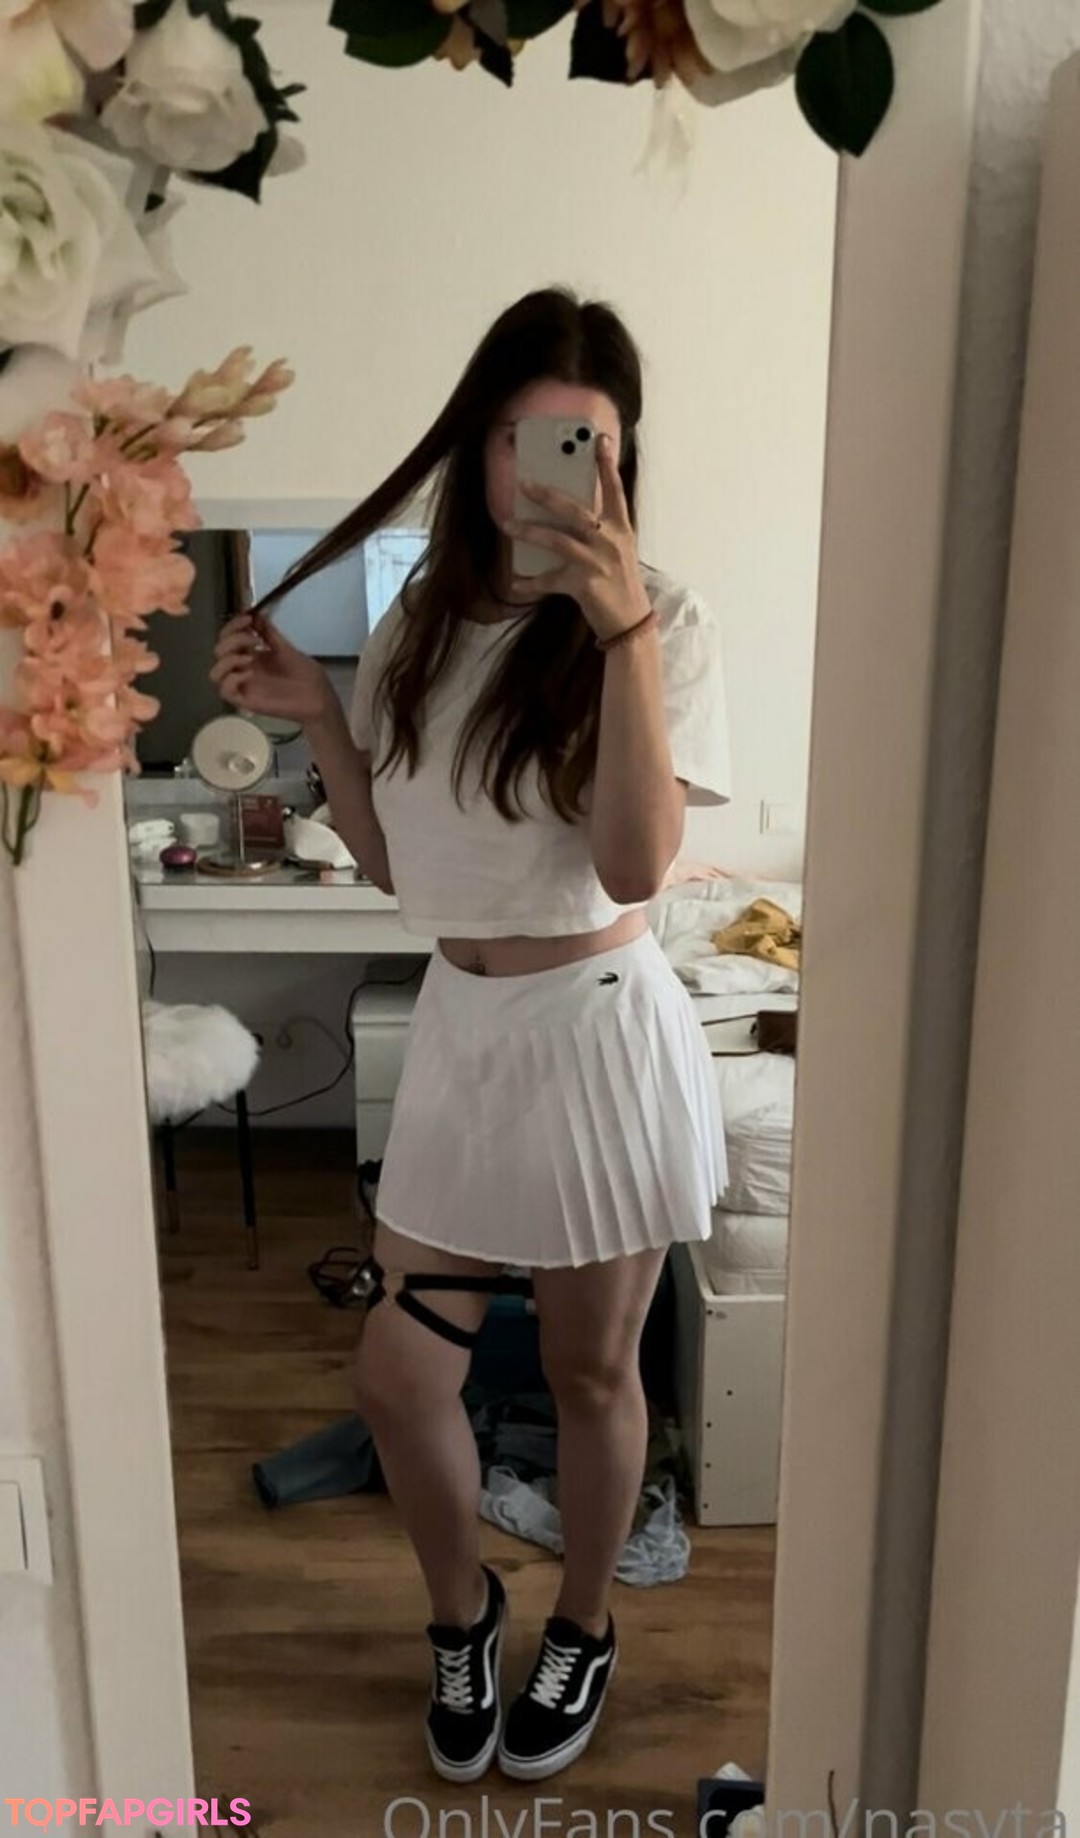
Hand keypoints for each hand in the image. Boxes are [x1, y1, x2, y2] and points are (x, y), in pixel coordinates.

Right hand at [210, 611, 334, 727]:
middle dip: (232, 639)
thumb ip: (269, 633)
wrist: (319, 697)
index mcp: (251, 655)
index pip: (227, 638)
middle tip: (254, 640)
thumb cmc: (305, 675)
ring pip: (214, 674)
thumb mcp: (286, 648)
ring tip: (249, 657)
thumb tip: (256, 614)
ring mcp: (244, 686)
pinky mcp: (247, 701)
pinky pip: (225, 691)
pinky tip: (249, 674)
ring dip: (227, 660)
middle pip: (218, 652)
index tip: (248, 618)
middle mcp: (243, 669)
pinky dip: (232, 679)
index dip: (232, 625)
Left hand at [503, 431, 652, 642]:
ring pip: (557, 540)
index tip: (598, 439)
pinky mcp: (584, 585)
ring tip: (507, 524)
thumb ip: (599, 529)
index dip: (606, 464)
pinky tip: (515, 581)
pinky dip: (530, 582)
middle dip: (547, 495)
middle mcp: (610, 541)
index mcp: (621, 528)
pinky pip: (549, 580)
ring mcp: (597, 563)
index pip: (614, 490)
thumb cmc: (620, 582)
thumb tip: (567, 510)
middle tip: (525, 483)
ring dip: (528, 531)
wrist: (630, 621)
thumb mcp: (617, 550)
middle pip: (575, 511)